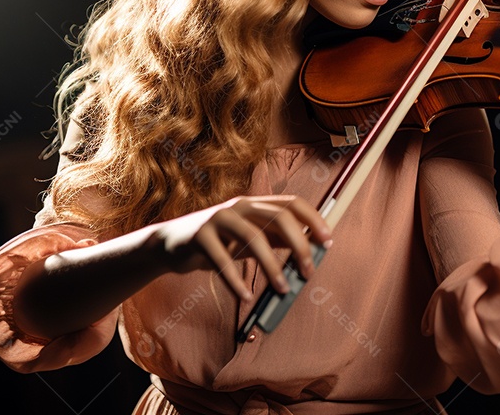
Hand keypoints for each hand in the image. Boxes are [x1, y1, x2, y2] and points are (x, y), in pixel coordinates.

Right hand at [152, 195, 332, 300]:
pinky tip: (246, 296)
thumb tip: (311, 249)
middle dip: (299, 245)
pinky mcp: (200, 236)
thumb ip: (276, 238)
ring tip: (283, 289)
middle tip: (308, 271)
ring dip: (272, 266)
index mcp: (256, 204)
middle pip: (278, 218)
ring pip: (253, 238)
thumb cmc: (220, 242)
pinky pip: (222, 260)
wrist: (172, 244)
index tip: (328, 242)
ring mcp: (218, 218)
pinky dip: (236, 281)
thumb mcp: (250, 237)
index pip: (292, 203)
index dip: (313, 219)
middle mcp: (240, 206)